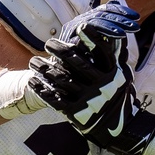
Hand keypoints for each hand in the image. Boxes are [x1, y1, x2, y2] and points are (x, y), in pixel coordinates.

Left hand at [29, 0, 138, 131]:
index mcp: (113, 73)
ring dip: (44, 68)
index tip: (80, 27)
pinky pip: (54, 98)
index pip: (103, 51)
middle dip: (59, 50)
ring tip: (33, 61)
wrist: (117, 128)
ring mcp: (88, 99)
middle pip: (76, 62)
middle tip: (48, 43)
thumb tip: (113, 30)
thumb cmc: (117, 94)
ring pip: (61, 79)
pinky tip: (32, 81)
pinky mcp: (76, 113)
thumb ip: (117, 54)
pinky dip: (42, 89)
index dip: (93, 38)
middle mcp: (102, 85)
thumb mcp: (122, 74)